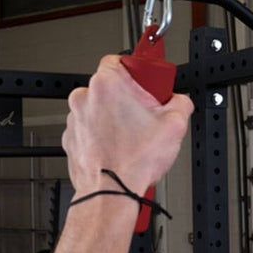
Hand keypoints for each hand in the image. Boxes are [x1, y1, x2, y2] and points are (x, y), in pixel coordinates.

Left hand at [62, 55, 193, 197]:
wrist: (111, 193)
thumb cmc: (132, 162)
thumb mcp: (174, 125)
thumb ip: (182, 102)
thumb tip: (181, 101)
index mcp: (107, 85)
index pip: (118, 58)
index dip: (136, 70)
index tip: (145, 81)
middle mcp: (85, 98)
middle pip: (110, 86)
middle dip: (129, 97)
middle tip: (146, 114)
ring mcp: (74, 119)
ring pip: (99, 108)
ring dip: (114, 117)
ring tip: (133, 136)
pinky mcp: (70, 138)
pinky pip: (90, 128)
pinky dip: (103, 135)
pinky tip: (120, 147)